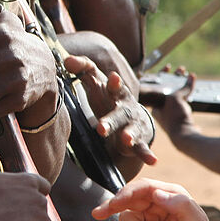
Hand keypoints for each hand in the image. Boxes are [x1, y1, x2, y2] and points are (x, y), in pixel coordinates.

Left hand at [64, 55, 155, 171]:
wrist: (132, 116)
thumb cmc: (108, 96)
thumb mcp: (97, 83)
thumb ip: (83, 69)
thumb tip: (66, 59)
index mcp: (116, 93)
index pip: (114, 87)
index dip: (114, 84)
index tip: (112, 79)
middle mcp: (126, 108)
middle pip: (119, 114)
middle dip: (111, 120)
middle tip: (101, 128)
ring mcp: (132, 124)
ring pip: (131, 131)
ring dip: (129, 135)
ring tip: (126, 139)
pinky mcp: (137, 140)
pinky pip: (142, 148)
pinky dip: (147, 154)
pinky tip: (153, 161)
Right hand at [91, 178, 213, 220]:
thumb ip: (181, 204)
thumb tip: (156, 194)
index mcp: (169, 193)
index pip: (143, 187)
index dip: (127, 193)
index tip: (115, 203)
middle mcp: (156, 201)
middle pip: (127, 198)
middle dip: (113, 206)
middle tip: (98, 214)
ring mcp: (147, 216)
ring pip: (127, 219)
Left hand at [152, 70, 201, 140]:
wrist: (183, 137)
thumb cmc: (175, 118)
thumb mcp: (176, 98)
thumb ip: (183, 87)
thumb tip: (191, 76)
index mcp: (154, 103)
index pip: (156, 84)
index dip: (163, 74)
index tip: (169, 67)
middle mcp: (160, 108)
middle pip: (167, 88)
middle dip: (175, 78)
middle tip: (182, 70)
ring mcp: (170, 113)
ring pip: (175, 94)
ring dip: (182, 85)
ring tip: (190, 77)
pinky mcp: (180, 117)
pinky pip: (183, 101)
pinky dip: (188, 93)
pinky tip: (193, 87)